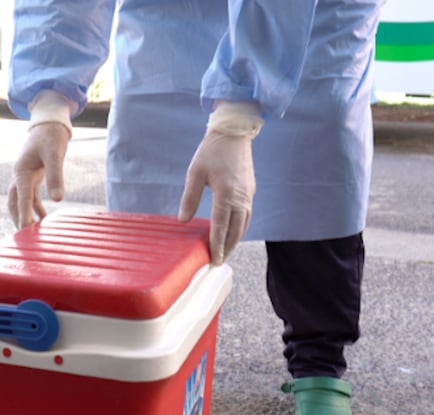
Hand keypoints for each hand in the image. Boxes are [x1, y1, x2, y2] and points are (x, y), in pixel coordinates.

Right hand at [7, 122, 70, 227]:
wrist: (48, 123)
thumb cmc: (51, 137)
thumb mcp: (55, 155)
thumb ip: (56, 176)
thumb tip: (58, 200)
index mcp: (21, 171)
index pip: (21, 197)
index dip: (23, 214)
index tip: (25, 230)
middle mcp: (19, 175)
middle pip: (13, 202)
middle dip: (17, 219)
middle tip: (23, 237)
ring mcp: (24, 176)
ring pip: (20, 201)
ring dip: (25, 215)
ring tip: (32, 233)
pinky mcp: (32, 176)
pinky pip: (30, 196)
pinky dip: (35, 208)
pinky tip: (44, 219)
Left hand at [178, 100, 261, 264]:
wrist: (234, 132)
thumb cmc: (211, 151)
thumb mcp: (195, 172)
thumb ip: (189, 197)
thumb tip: (183, 220)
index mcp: (226, 193)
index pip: (221, 226)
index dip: (217, 245)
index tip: (213, 260)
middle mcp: (240, 197)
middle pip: (235, 231)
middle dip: (227, 249)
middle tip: (217, 263)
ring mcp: (248, 195)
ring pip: (243, 225)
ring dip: (235, 241)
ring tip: (225, 253)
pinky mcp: (251, 191)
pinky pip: (247, 216)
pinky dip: (241, 228)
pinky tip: (233, 234)